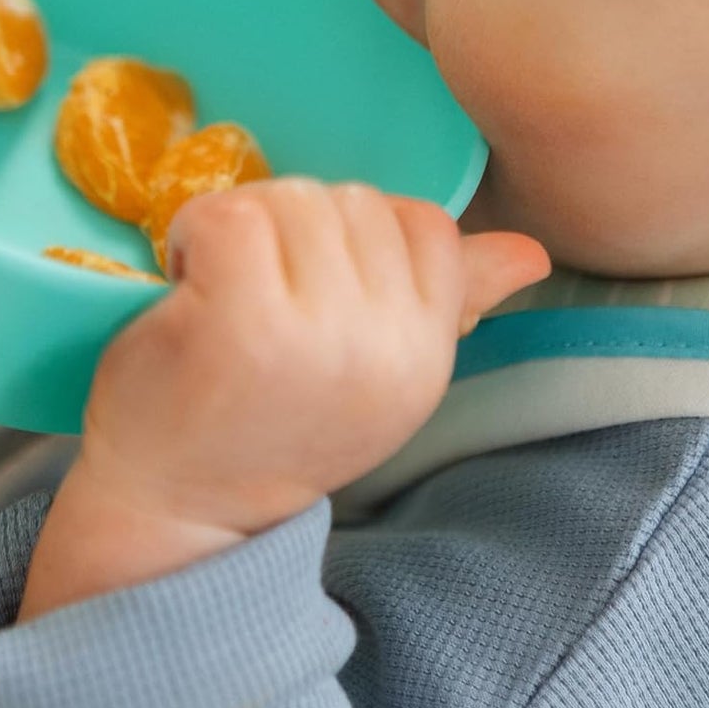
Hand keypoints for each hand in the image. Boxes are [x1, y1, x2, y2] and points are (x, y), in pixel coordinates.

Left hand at [19, 180, 548, 618]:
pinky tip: (185, 275)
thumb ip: (454, 300)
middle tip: (254, 288)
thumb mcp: (376, 372)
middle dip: (296, 225)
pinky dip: (194, 227)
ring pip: (294, 198)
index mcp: (425, 355)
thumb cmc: (270, 424)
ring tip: (218, 285)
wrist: (177, 509)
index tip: (306, 286)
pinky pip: (231, 212)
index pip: (425, 225)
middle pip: (355, 201)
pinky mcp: (238, 320)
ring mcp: (314, 333)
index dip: (355, 235)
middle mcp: (385, 346)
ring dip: (243, 224)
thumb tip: (531, 253)